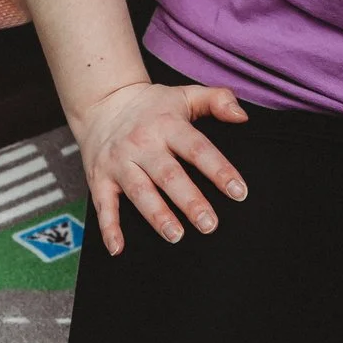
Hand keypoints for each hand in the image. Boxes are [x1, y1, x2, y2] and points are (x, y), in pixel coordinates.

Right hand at [66, 80, 248, 254]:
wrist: (102, 102)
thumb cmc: (152, 105)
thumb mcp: (185, 94)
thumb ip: (217, 100)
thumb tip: (243, 116)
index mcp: (168, 125)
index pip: (198, 149)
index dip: (219, 170)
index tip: (239, 192)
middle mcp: (143, 144)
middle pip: (169, 175)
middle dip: (190, 201)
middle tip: (210, 224)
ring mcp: (120, 162)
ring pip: (140, 192)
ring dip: (157, 215)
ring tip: (176, 235)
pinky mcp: (100, 178)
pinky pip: (103, 205)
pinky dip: (108, 228)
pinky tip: (118, 248)